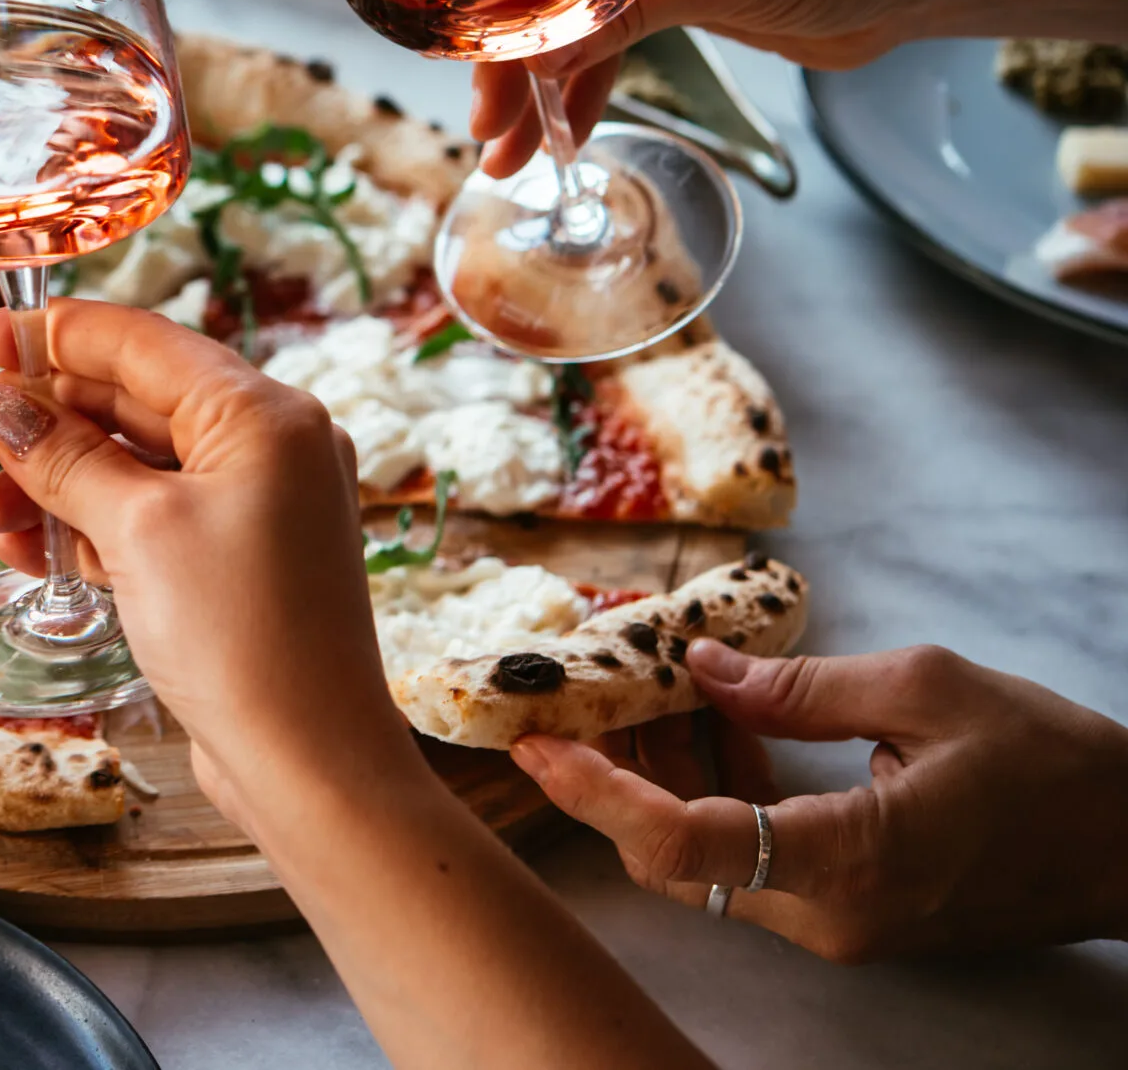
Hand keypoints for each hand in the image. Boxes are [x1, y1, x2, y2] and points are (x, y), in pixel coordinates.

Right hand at [0, 301, 421, 825]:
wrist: (310, 768)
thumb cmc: (243, 639)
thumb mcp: (137, 530)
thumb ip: (64, 457)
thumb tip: (3, 404)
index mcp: (263, 414)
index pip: (138, 344)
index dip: (50, 335)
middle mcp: (266, 448)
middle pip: (124, 403)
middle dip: (32, 422)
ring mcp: (251, 508)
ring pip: (125, 466)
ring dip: (43, 482)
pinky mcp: (231, 563)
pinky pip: (142, 518)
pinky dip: (80, 526)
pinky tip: (17, 545)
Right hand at [471, 0, 959, 174]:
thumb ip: (620, 6)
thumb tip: (527, 61)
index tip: (458, 43)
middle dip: (505, 45)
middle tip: (483, 119)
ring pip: (560, 5)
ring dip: (532, 78)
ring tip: (503, 149)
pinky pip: (599, 31)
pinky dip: (577, 81)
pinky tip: (551, 133)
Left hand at [513, 640, 1127, 959]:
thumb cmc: (1056, 767)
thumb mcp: (927, 691)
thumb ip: (799, 685)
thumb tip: (699, 667)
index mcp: (851, 860)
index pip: (683, 847)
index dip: (597, 795)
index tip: (536, 744)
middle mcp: (832, 914)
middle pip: (673, 856)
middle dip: (617, 769)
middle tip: (587, 685)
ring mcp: (840, 924)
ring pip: (705, 859)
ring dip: (665, 774)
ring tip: (651, 683)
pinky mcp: (850, 912)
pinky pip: (750, 859)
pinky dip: (718, 792)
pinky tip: (717, 721)